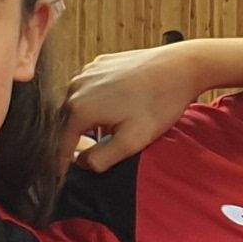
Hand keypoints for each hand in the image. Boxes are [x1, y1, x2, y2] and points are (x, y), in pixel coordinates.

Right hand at [65, 45, 207, 172]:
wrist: (181, 67)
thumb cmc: (159, 104)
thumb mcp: (131, 142)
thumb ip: (101, 159)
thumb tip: (81, 163)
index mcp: (79, 108)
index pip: (62, 144)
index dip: (64, 163)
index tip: (66, 178)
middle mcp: (76, 87)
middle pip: (67, 123)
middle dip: (75, 141)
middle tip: (88, 158)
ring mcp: (88, 72)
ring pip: (78, 105)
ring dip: (86, 122)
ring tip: (105, 134)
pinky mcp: (101, 64)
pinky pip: (90, 89)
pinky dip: (96, 103)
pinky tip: (116, 110)